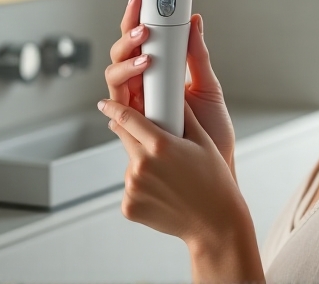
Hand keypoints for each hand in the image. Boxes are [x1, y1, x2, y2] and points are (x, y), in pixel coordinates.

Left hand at [97, 98, 250, 247]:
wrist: (214, 222)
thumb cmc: (213, 180)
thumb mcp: (203, 141)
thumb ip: (182, 115)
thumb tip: (172, 96)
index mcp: (160, 145)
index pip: (127, 118)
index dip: (113, 108)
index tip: (104, 103)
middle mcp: (142, 165)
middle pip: (126, 139)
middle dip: (135, 136)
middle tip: (157, 146)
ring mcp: (133, 187)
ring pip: (130, 165)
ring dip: (142, 164)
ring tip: (170, 177)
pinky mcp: (129, 206)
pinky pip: (131, 188)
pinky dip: (143, 187)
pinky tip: (164, 192)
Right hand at [105, 0, 235, 175]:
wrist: (214, 170)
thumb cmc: (213, 133)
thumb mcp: (209, 88)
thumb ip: (198, 57)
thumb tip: (194, 20)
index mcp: (158, 75)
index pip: (140, 41)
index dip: (137, 18)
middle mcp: (142, 90)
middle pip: (121, 55)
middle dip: (127, 35)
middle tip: (144, 24)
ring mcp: (135, 109)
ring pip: (113, 78)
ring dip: (125, 60)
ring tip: (146, 54)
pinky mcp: (131, 131)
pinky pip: (116, 108)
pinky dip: (121, 92)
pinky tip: (136, 78)